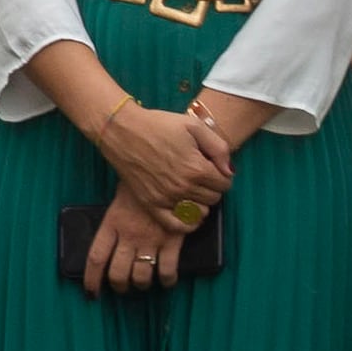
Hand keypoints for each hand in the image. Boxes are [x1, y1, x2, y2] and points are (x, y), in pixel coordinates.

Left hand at [81, 189, 193, 295]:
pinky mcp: (172, 241)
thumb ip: (115, 219)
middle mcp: (129, 236)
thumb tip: (112, 237)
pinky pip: (167, 270)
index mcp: (113, 223)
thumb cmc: (144, 181)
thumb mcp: (120, 197)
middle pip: (118, 274)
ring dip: (142, 285)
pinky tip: (167, 281)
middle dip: (120, 286)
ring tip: (144, 284)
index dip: (92, 279)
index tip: (92, 292)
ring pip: (141, 277)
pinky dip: (167, 280)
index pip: (96, 258)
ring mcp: (151, 240)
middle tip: (123, 287)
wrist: (170, 172)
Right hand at [84, 99, 234, 229]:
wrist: (123, 130)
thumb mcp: (194, 126)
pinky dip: (187, 222)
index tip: (214, 167)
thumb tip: (229, 170)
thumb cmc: (158, 124)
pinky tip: (188, 211)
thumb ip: (218, 148)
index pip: (225, 184)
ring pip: (199, 212)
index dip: (223, 174)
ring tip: (194, 189)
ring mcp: (166, 199)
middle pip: (214, 198)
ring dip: (201, 202)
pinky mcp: (151, 205)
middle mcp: (183, 187)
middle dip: (213, 187)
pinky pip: (177, 225)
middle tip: (203, 175)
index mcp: (196, 168)